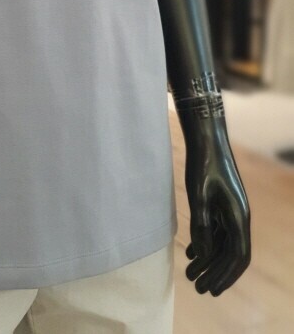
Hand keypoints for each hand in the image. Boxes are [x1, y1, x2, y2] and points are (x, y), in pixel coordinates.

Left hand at [184, 129, 250, 295]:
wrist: (206, 137)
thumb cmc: (202, 164)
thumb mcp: (198, 195)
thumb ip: (202, 226)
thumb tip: (204, 255)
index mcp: (239, 216)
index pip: (238, 256)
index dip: (226, 276)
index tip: (212, 291)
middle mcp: (239, 216)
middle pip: (230, 254)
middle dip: (215, 273)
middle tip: (197, 289)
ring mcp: (230, 210)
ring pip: (222, 244)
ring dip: (208, 260)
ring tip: (190, 275)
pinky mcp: (221, 204)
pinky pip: (216, 231)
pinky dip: (205, 244)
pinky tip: (191, 254)